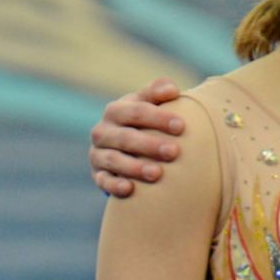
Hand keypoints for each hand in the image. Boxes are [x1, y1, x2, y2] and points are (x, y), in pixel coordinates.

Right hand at [90, 79, 184, 196]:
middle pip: (125, 137)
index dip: (158, 118)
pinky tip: (129, 189)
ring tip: (158, 173)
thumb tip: (172, 90)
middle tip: (174, 152)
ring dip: (134, 167)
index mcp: (116, 110)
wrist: (125, 145)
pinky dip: (113, 185)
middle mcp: (103, 131)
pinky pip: (102, 180)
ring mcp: (98, 153)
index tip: (182, 126)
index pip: (136, 111)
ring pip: (113, 159)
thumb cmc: (146, 120)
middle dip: (149, 144)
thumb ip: (159, 91)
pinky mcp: (97, 174)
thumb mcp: (149, 103)